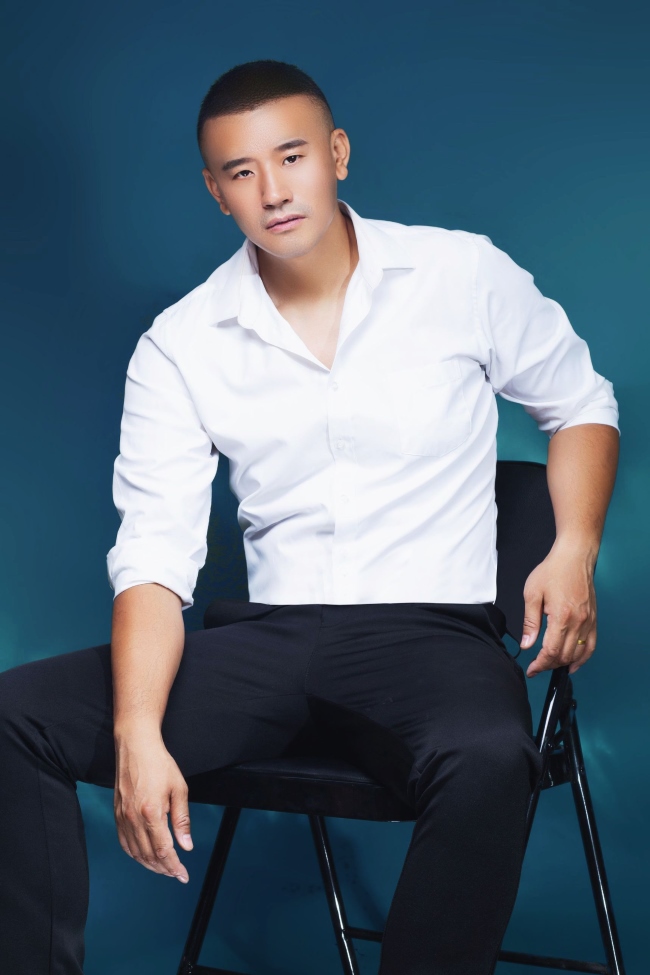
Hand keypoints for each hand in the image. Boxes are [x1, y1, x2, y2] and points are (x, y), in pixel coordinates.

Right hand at [113, 724, 192, 881]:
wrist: (135, 746)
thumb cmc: (159, 764)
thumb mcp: (179, 788)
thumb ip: (182, 819)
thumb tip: (186, 845)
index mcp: (151, 813)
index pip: (163, 850)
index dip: (174, 866)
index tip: (183, 875)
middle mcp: (134, 819)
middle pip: (148, 856)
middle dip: (164, 869)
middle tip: (177, 874)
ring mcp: (123, 817)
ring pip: (135, 852)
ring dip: (150, 865)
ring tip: (164, 868)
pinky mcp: (117, 814)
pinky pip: (124, 842)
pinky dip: (135, 854)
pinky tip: (144, 856)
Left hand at [519, 538, 597, 677]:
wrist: (574, 557)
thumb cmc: (553, 571)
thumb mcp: (532, 593)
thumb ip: (530, 622)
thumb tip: (527, 644)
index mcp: (561, 616)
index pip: (551, 651)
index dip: (540, 664)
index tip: (532, 669)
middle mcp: (578, 622)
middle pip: (564, 656)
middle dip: (549, 665)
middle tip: (537, 666)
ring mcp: (589, 622)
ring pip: (578, 654)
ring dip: (563, 663)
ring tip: (550, 664)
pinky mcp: (594, 620)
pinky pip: (591, 646)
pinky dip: (582, 658)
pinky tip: (573, 664)